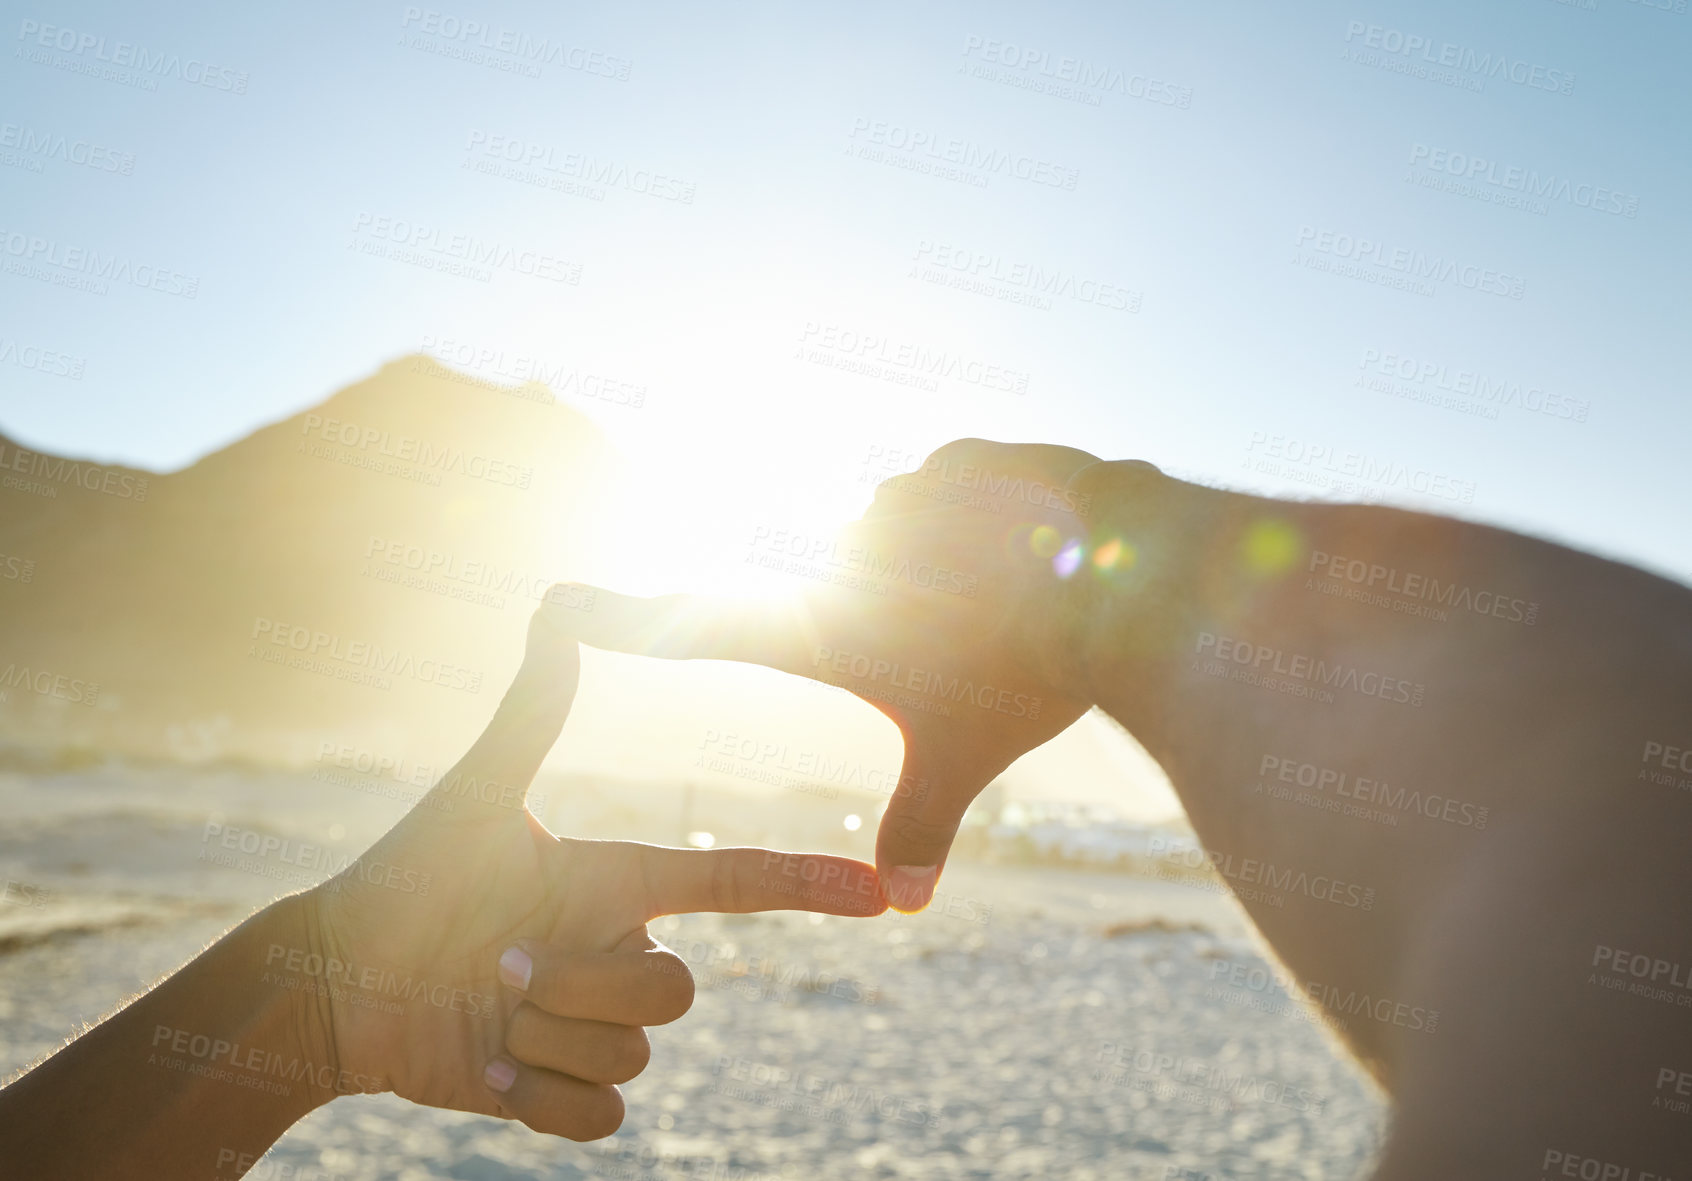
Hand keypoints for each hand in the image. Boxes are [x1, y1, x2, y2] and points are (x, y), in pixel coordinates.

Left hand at [302, 592, 884, 1139]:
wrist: (336, 984)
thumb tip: (560, 606)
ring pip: (634, 1054)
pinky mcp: (563, 1093)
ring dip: (542, 1035)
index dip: (807, 886)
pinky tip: (485, 1070)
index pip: (735, 882)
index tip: (879, 893)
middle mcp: (621, 952)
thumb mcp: (474, 796)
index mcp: (620, 884)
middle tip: (495, 964)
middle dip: (578, 981)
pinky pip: (601, 1117)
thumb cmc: (404, 878)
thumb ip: (531, 713)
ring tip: (482, 1007)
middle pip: (676, 990)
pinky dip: (538, 1099)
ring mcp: (596, 1027)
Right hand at [548, 440, 1103, 911]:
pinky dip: (985, 525)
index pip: (695, 625)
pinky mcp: (960, 459)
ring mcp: (901, 493)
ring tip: (1005, 608)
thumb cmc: (1024, 676)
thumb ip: (922, 825)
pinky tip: (1028, 553)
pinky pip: (955, 492)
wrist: (1120, 579)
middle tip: (960, 646)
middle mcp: (842, 546)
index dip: (622, 618)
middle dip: (892, 623)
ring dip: (940, 572)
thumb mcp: (962, 757)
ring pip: (900, 537)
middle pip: (835, 589)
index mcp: (821, 620)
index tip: (559, 605)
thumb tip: (904, 907)